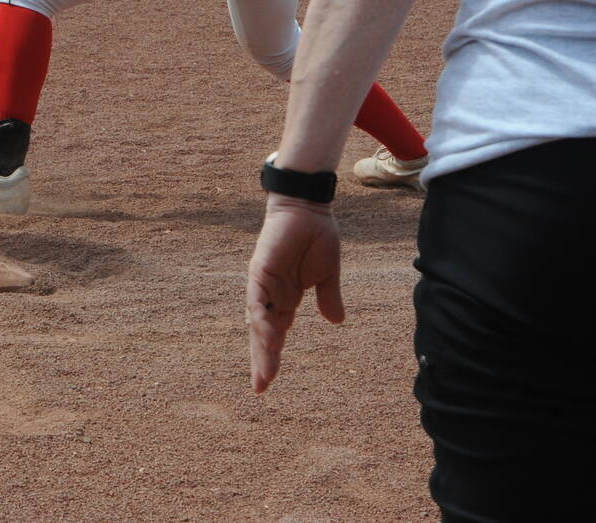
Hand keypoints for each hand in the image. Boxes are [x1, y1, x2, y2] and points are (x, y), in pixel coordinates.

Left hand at [246, 195, 344, 392]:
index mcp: (285, 298)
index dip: (271, 358)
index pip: (276, 334)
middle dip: (262, 360)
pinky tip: (268, 335)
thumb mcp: (327, 274)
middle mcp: (270, 295)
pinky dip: (262, 316)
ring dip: (262, 345)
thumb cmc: (316, 236)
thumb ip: (328, 297)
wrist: (308, 206)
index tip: (266, 383)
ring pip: (259, 320)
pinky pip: (259, 298)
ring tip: (265, 371)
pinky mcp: (260, 270)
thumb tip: (336, 322)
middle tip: (260, 388)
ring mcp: (263, 283)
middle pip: (263, 333)